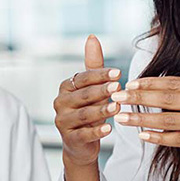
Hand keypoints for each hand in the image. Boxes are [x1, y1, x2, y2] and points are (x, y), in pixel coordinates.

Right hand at [53, 35, 120, 167]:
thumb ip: (93, 65)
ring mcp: (63, 122)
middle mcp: (60, 102)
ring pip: (84, 114)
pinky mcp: (69, 139)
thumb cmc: (89, 109)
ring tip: (117, 106)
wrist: (81, 143)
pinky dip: (96, 132)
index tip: (119, 73)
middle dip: (101, 91)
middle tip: (118, 87)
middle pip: (83, 95)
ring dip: (101, 110)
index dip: (100, 75)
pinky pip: (84, 134)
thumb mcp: (92, 87)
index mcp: (66, 87)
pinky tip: (109, 129)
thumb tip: (92, 37)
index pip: (83, 78)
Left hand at [111, 46, 179, 170]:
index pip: (175, 83)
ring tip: (122, 117)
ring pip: (168, 121)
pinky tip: (144, 136)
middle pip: (167, 99)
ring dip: (142, 120)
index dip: (151, 83)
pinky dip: (160, 138)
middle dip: (140, 98)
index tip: (132, 83)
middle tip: (118, 97)